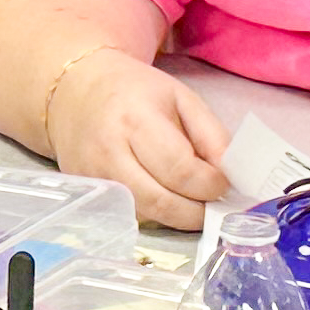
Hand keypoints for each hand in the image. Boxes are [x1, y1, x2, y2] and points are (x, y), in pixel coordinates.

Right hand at [50, 50, 233, 231]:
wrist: (76, 91)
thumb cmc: (135, 92)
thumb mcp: (181, 98)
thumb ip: (212, 135)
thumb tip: (233, 175)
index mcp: (136, 120)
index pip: (180, 170)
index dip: (210, 185)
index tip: (224, 183)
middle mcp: (109, 152)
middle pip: (162, 202)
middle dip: (197, 211)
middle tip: (215, 204)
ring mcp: (92, 177)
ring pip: (145, 216)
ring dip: (177, 217)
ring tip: (194, 203)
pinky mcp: (86, 192)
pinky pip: (129, 215)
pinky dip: (155, 214)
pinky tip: (167, 199)